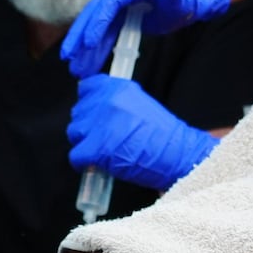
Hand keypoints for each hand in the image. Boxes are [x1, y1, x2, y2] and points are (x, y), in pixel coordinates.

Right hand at [59, 0, 233, 76]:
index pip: (110, 2)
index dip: (97, 21)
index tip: (87, 42)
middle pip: (95, 13)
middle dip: (81, 36)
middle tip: (69, 57)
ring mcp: (119, 3)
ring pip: (97, 26)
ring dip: (85, 48)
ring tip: (76, 69)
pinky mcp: (121, 15)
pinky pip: (105, 33)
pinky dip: (96, 49)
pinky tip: (89, 65)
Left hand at [67, 75, 218, 192]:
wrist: (177, 155)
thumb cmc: (164, 136)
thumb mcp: (140, 105)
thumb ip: (117, 102)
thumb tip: (96, 108)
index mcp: (118, 88)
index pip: (87, 88)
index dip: (89, 104)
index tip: (94, 114)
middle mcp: (107, 102)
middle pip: (79, 112)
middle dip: (88, 126)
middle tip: (102, 138)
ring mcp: (100, 125)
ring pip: (75, 133)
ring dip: (84, 143)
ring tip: (101, 151)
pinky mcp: (95, 148)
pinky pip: (76, 156)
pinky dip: (83, 163)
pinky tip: (95, 165)